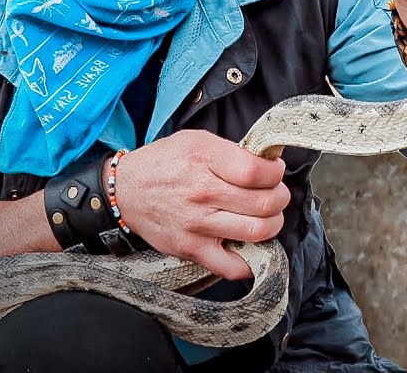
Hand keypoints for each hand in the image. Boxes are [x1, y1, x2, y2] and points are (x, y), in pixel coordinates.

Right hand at [110, 129, 289, 279]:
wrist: (125, 192)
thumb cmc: (164, 163)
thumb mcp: (198, 140)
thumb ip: (233, 151)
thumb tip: (269, 164)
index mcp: (205, 159)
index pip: (257, 172)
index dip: (276, 173)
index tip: (275, 172)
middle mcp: (202, 193)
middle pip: (265, 203)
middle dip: (280, 198)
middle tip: (276, 194)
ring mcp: (198, 224)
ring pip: (258, 231)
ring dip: (273, 224)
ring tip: (268, 216)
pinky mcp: (192, 249)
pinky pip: (232, 266)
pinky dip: (251, 261)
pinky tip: (252, 247)